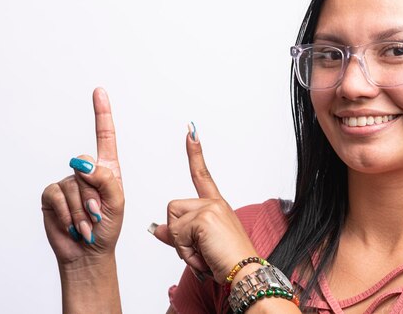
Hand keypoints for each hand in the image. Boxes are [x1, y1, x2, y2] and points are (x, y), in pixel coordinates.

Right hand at [41, 88, 124, 266]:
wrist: (88, 253)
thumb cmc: (108, 227)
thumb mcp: (117, 202)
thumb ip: (106, 179)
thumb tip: (84, 163)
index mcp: (108, 169)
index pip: (105, 136)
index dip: (102, 113)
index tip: (99, 91)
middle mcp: (87, 172)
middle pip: (85, 165)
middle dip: (94, 194)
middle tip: (99, 215)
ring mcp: (69, 182)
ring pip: (73, 185)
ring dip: (82, 210)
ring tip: (88, 224)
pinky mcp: (53, 195)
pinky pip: (58, 195)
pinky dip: (68, 213)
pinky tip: (73, 225)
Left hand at [152, 124, 257, 282]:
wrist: (245, 272)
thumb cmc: (227, 261)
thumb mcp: (198, 247)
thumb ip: (177, 236)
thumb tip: (156, 229)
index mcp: (216, 206)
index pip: (202, 175)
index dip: (195, 152)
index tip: (191, 131)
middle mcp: (214, 203)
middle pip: (173, 209)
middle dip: (178, 235)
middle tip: (199, 250)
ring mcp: (210, 208)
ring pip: (172, 222)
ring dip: (181, 245)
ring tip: (203, 253)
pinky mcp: (205, 218)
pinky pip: (177, 234)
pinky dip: (186, 252)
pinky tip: (204, 255)